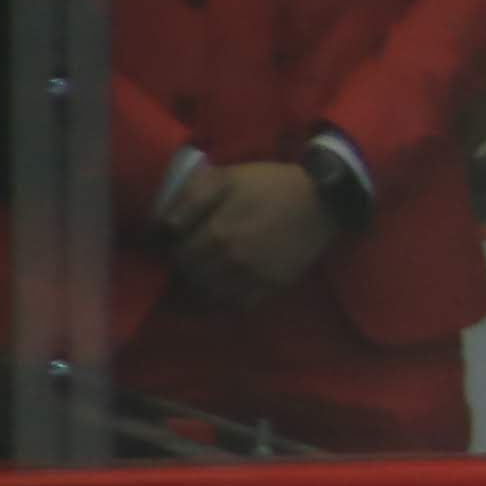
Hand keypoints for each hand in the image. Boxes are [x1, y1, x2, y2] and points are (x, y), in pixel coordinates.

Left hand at [167, 159, 335, 308]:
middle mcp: (233, 262)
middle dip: (181, 276)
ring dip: (196, 296)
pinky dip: (221, 308)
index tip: (169, 251)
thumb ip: (189, 200)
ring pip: (212, 298)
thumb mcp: (224, 177)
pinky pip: (239, 307)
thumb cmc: (268, 184)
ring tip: (191, 288)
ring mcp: (254, 277)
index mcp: (217, 233)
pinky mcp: (274, 286)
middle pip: (192, 280)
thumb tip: (163, 228)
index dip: (169, 255)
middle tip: (180, 269)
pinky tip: (215, 301)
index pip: (178, 257)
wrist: (322, 200)